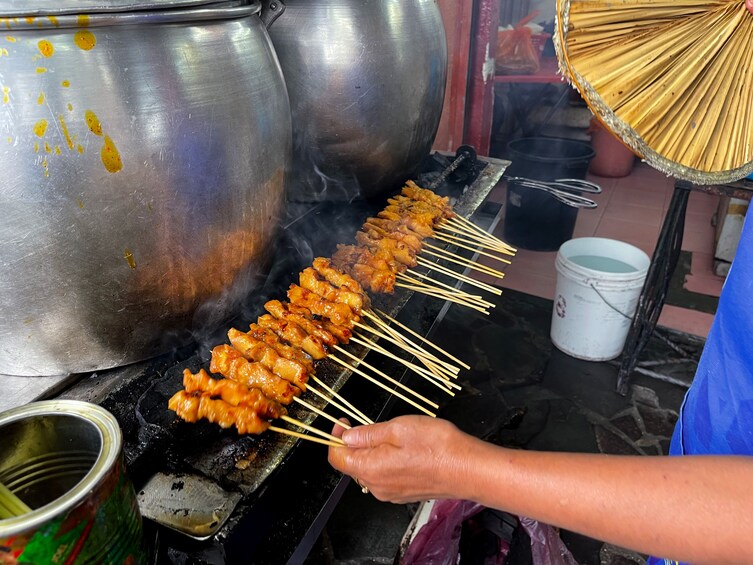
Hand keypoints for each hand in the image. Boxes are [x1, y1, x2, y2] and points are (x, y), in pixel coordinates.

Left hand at [328, 415, 480, 502]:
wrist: (467, 468)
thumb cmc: (437, 446)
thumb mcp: (398, 428)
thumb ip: (368, 434)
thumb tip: (347, 436)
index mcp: (370, 469)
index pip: (337, 458)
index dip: (336, 437)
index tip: (343, 422)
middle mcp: (376, 486)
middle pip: (353, 464)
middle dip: (356, 443)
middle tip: (373, 425)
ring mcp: (391, 493)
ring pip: (370, 470)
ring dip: (374, 452)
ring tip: (395, 436)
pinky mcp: (404, 494)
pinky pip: (385, 477)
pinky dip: (387, 462)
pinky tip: (406, 450)